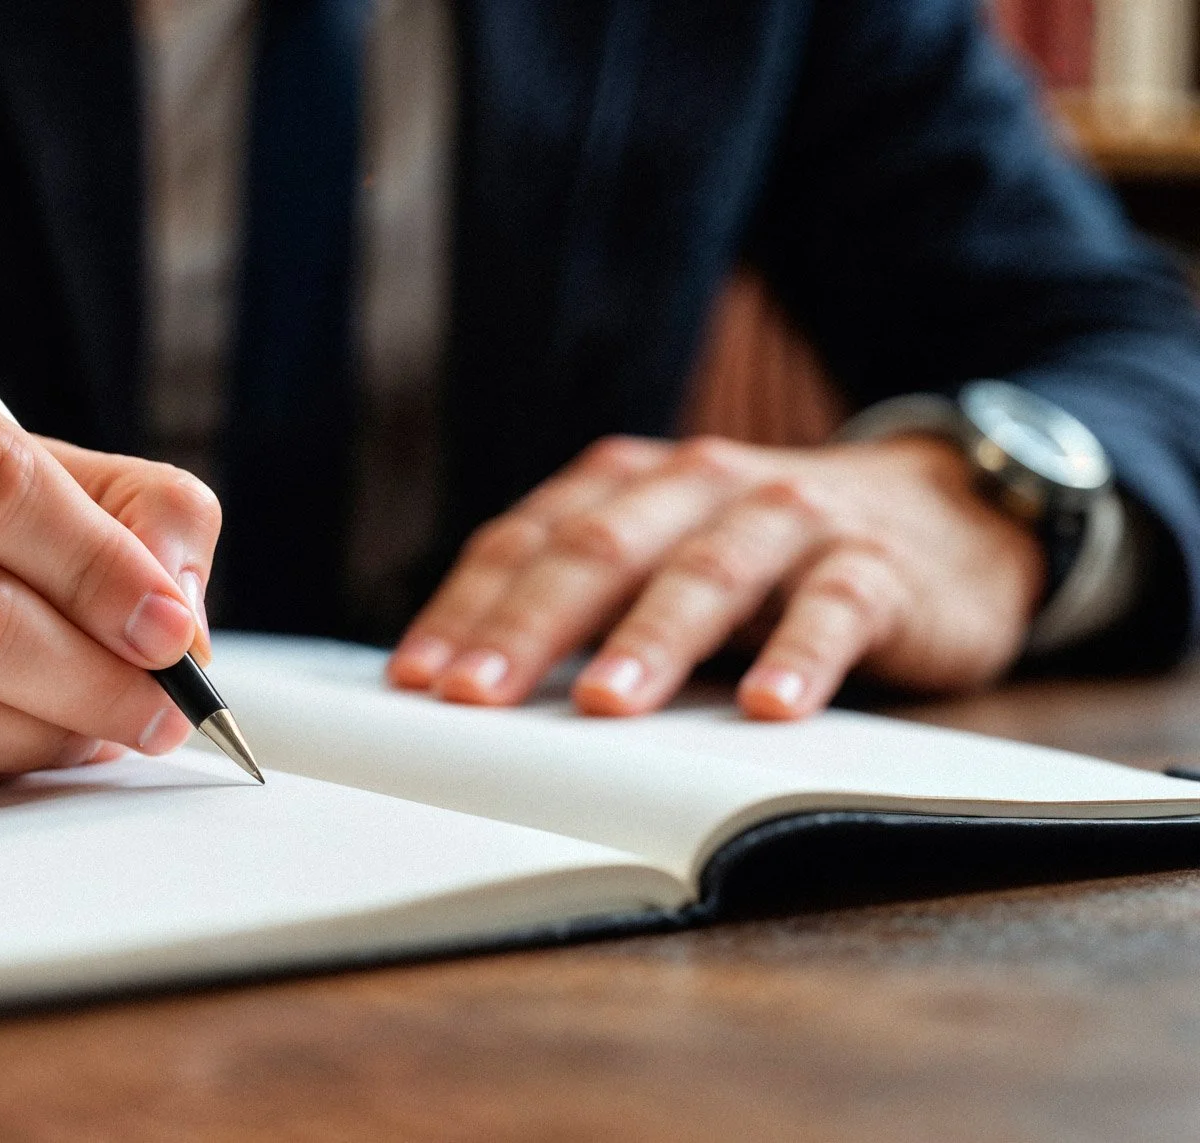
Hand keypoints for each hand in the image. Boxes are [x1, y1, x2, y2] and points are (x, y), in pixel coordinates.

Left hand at [387, 434, 1042, 717]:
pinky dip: (799, 654)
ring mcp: (791, 518)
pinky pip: (833, 607)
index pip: (529, 541)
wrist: (948, 508)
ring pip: (707, 572)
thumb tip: (470, 689)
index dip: (468, 609)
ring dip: (650, 639)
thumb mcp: (668, 560)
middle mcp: (700, 484)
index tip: (418, 679)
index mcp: (631, 484)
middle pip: (599, 551)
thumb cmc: (771, 555)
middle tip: (477, 699)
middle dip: (529, 627)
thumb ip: (588, 602)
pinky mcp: (877, 565)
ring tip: (603, 702)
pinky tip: (770, 708)